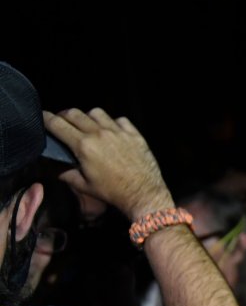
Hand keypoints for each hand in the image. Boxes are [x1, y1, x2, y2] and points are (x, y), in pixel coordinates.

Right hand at [43, 109, 172, 219]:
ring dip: (88, 116)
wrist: (143, 193)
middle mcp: (100, 134)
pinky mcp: (134, 134)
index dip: (47, 118)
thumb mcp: (85, 186)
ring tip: (87, 125)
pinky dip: (112, 122)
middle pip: (75, 113)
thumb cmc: (113, 192)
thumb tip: (59, 170)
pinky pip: (120, 119)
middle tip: (62, 121)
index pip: (58, 124)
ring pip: (97, 112)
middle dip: (64, 115)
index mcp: (84, 146)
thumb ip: (68, 174)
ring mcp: (118, 132)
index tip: (43, 117)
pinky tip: (111, 131)